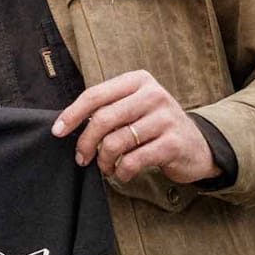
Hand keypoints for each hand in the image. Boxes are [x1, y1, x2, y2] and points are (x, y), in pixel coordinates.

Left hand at [53, 69, 218, 183]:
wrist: (198, 146)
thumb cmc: (154, 126)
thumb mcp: (133, 108)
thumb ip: (106, 109)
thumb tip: (66, 125)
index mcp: (138, 81)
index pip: (95, 95)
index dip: (72, 114)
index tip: (57, 131)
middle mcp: (153, 95)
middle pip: (102, 119)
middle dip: (85, 143)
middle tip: (81, 158)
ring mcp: (165, 118)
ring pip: (115, 142)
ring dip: (104, 160)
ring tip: (105, 167)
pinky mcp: (173, 143)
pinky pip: (133, 160)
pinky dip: (121, 171)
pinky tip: (122, 173)